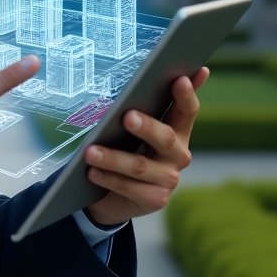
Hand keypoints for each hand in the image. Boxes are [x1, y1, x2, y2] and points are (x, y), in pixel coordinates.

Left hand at [84, 67, 208, 226]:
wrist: (115, 194)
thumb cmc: (124, 148)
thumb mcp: (132, 128)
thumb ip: (139, 107)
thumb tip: (141, 77)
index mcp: (177, 132)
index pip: (186, 111)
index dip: (186, 95)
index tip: (180, 79)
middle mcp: (178, 155)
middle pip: (165, 138)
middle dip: (146, 126)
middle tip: (127, 116)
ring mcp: (169, 179)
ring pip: (139, 166)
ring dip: (113, 158)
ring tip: (90, 151)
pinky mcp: (155, 199)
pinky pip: (129, 188)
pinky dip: (108, 179)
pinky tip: (91, 172)